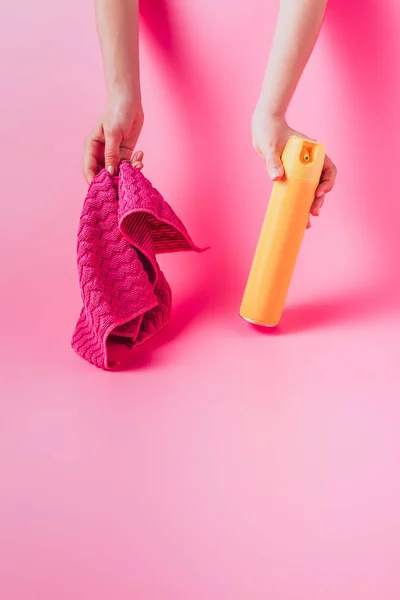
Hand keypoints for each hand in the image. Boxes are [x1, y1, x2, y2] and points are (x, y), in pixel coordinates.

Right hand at [83, 95, 143, 183]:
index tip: (104, 189)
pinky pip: (128, 166)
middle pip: (104, 174)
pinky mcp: (125, 153)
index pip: (89, 169)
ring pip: (118, 172)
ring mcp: (113, 154)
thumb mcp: (113, 133)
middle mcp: (101, 153)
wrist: (130, 102)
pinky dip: (135, 165)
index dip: (94, 181)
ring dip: (128, 172)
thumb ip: (111, 154)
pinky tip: (140, 157)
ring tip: (138, 165)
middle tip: (126, 180)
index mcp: (91, 147)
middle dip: (115, 179)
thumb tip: (110, 172)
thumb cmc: (117, 113)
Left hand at [252, 111, 336, 227]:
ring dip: (310, 205)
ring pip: (310, 191)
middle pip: (320, 184)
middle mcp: (310, 163)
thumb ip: (273, 162)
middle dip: (319, 200)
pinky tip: (298, 219)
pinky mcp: (291, 176)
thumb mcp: (271, 147)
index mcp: (313, 153)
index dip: (327, 182)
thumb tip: (276, 179)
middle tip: (314, 212)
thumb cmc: (270, 132)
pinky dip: (298, 204)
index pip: (328, 169)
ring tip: (308, 222)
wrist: (262, 128)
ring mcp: (301, 170)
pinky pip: (297, 192)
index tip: (319, 192)